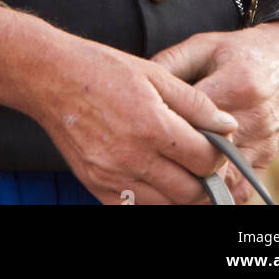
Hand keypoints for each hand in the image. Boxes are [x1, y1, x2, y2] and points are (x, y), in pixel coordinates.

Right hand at [29, 36, 238, 205]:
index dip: (219, 153)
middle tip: (204, 162)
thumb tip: (227, 125)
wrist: (51, 78)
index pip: (205, 159)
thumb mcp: (154, 74)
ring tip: (181, 168)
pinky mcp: (97, 187)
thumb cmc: (102, 70)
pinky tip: (153, 175)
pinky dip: (152, 198)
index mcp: (151, 125)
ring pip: (167, 204)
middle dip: (206, 179)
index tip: (217, 144)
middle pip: (191, 191)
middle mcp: (132, 157)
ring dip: (181, 191)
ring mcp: (113, 177)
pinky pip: (136, 207)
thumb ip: (195, 102)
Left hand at [151, 22, 278, 202]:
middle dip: (180, 155)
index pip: (195, 115)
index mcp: (236, 84)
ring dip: (198, 179)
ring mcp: (263, 142)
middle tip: (152, 157)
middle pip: (209, 150)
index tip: (145, 128)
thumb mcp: (204, 45)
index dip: (168, 123)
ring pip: (224, 176)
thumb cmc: (240, 52)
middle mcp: (253, 117)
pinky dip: (220, 191)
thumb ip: (171, 62)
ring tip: (170, 174)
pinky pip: (243, 187)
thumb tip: (137, 83)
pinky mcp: (268, 157)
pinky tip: (197, 185)